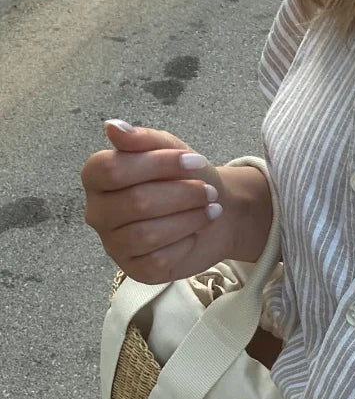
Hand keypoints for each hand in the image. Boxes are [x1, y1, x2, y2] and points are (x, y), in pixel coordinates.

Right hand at [81, 120, 270, 283]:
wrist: (213, 212)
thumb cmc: (184, 178)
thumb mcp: (168, 149)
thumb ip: (142, 140)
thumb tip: (113, 127)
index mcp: (96, 178)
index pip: (114, 170)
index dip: (157, 165)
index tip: (194, 161)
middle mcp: (98, 213)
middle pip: (136, 203)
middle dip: (181, 195)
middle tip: (209, 191)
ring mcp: (114, 245)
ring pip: (147, 235)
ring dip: (187, 220)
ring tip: (211, 210)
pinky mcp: (136, 271)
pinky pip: (157, 260)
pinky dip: (183, 245)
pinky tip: (196, 234)